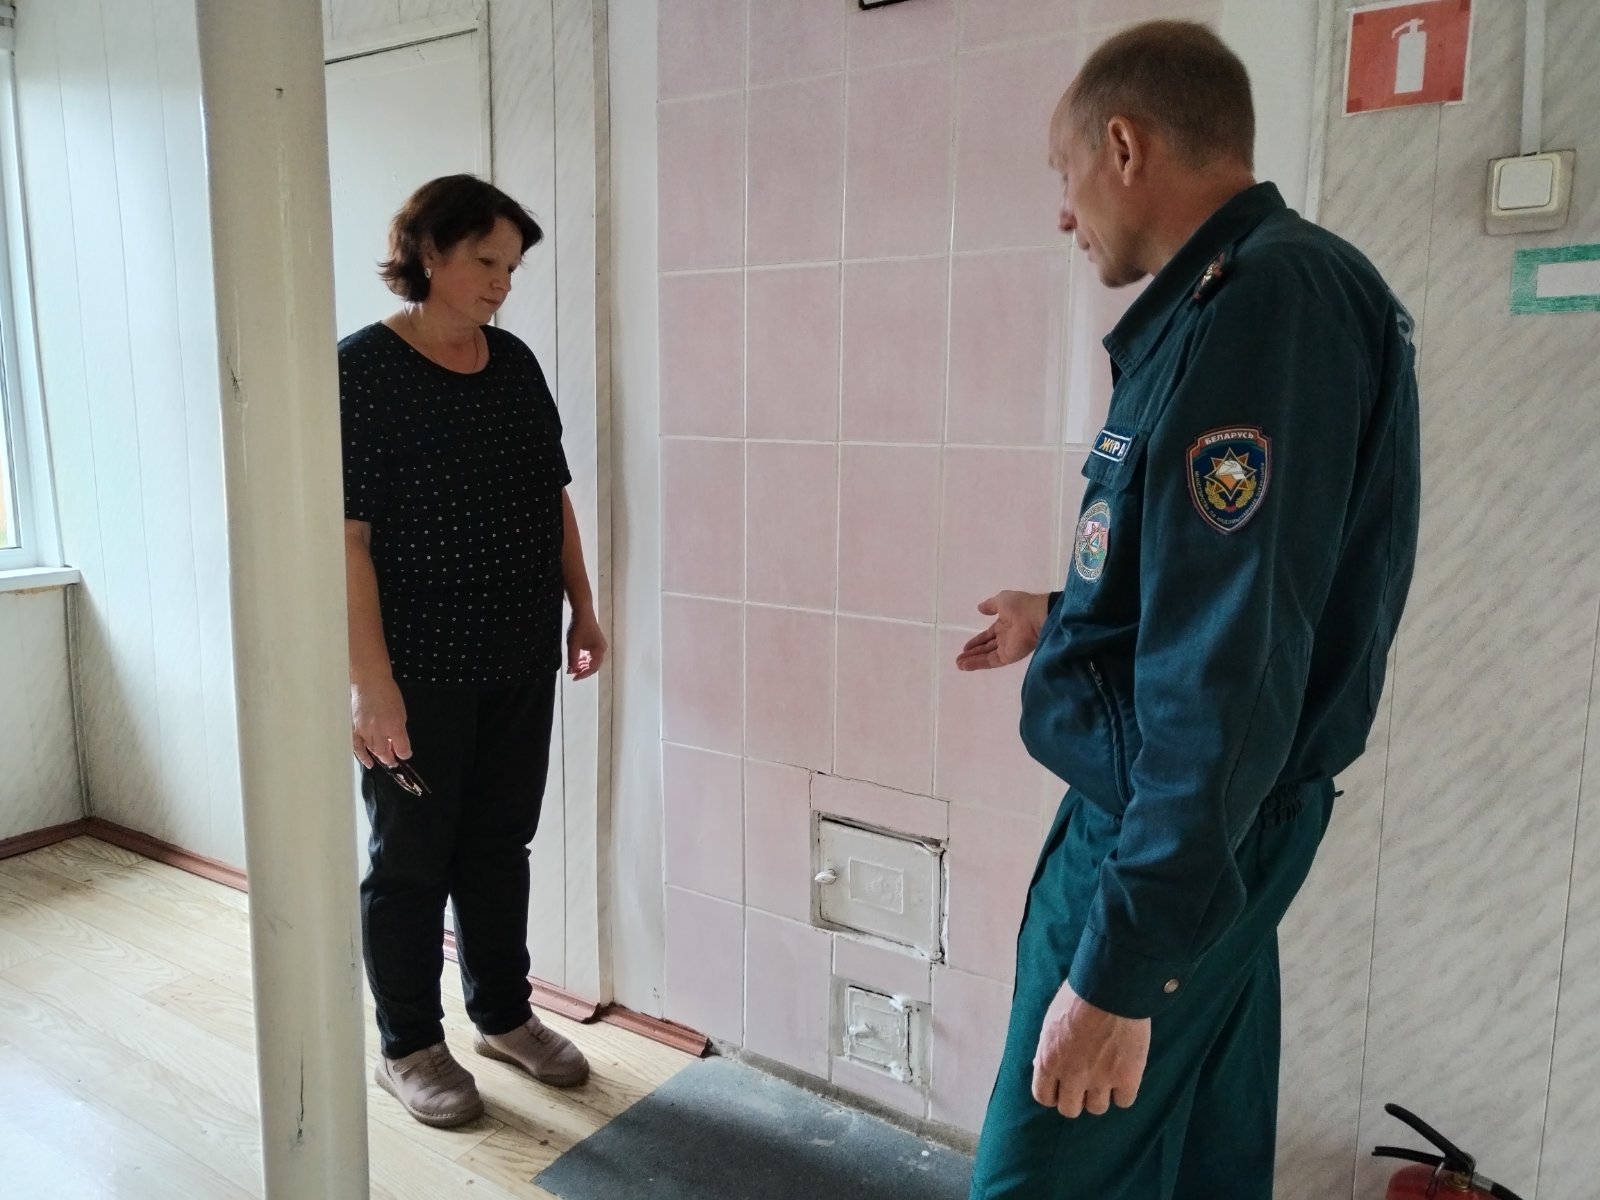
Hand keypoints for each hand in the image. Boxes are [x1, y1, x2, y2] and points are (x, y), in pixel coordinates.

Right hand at [351, 675, 409, 767]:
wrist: (369, 681)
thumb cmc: (387, 693)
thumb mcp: (401, 711)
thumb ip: (399, 730)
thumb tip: (398, 744)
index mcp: (394, 725)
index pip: (402, 748)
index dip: (405, 754)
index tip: (405, 754)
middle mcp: (379, 731)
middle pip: (385, 752)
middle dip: (390, 758)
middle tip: (394, 761)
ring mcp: (364, 730)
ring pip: (372, 751)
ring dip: (379, 757)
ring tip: (385, 760)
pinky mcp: (354, 729)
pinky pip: (357, 747)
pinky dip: (363, 757)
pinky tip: (368, 763)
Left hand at [567, 608, 607, 680]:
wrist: (582, 613)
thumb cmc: (578, 628)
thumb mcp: (573, 646)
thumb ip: (572, 660)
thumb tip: (570, 672)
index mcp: (599, 651)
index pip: (593, 668)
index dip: (583, 675)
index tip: (573, 678)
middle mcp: (602, 649)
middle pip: (593, 665)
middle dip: (583, 670)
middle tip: (572, 673)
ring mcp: (599, 646)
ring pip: (592, 660)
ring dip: (583, 665)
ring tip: (573, 667)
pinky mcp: (595, 642)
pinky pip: (591, 655)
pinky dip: (584, 659)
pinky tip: (576, 659)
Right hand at [956, 591, 1050, 671]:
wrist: (1035, 616)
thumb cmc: (1020, 606)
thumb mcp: (1002, 600)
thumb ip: (990, 605)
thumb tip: (980, 608)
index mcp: (1004, 624)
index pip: (988, 636)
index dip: (977, 641)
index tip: (965, 647)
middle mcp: (1005, 638)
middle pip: (986, 648)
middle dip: (973, 653)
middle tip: (959, 658)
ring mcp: (1007, 648)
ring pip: (986, 656)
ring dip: (972, 660)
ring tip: (958, 664)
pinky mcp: (1008, 657)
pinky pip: (990, 661)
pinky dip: (977, 663)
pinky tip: (965, 665)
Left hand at [1032, 979, 1149, 1117]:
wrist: (1110, 988)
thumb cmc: (1077, 996)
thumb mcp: (1051, 1020)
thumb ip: (1048, 1047)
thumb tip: (1043, 1064)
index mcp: (1048, 1060)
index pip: (1043, 1097)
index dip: (1053, 1093)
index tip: (1061, 1086)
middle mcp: (1072, 1076)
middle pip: (1070, 1109)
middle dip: (1076, 1098)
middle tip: (1085, 1083)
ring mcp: (1101, 1079)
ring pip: (1097, 1109)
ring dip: (1100, 1095)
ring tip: (1106, 1075)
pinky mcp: (1127, 1078)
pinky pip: (1124, 1101)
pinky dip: (1124, 1091)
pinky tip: (1124, 1075)